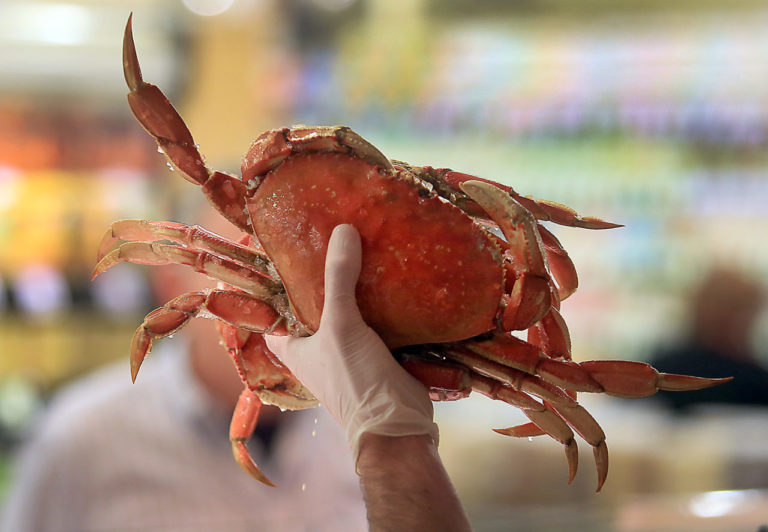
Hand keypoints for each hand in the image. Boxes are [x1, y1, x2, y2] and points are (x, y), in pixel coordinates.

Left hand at [265, 224, 438, 465]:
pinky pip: (378, 319)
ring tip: (363, 245)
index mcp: (295, 346)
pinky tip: (393, 275)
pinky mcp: (380, 353)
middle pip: (316, 305)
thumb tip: (342, 231)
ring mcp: (351, 351)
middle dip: (324, 276)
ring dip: (357, 286)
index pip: (273, 311)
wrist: (399, 427)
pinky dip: (383, 301)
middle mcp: (319, 348)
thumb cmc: (355, 381)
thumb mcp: (341, 326)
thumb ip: (339, 279)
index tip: (283, 250)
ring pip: (350, 310)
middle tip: (331, 236)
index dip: (273, 284)